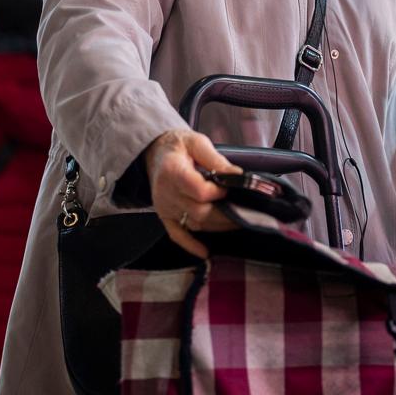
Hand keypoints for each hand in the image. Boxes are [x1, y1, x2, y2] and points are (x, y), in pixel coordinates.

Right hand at [144, 129, 241, 258]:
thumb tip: (237, 176)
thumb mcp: (196, 142)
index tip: (230, 187)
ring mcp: (165, 207)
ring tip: (237, 221)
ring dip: (217, 226)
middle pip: (199, 211)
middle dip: (224, 212)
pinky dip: (190, 245)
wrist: (154, 152)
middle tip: (241, 207)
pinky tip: (205, 252)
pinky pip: (177, 234)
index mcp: (173, 171)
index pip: (199, 191)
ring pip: (195, 224)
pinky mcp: (165, 216)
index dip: (218, 192)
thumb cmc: (178, 146)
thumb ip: (216, 159)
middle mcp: (166, 192)